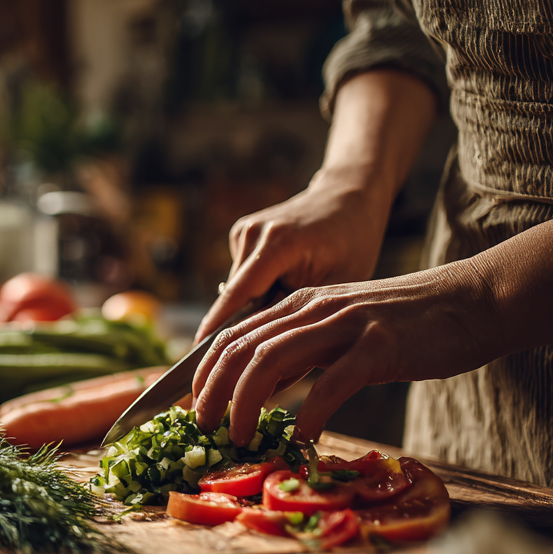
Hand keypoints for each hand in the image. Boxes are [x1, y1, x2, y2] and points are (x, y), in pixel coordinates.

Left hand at [192, 264, 495, 444]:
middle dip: (211, 392)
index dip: (201, 374)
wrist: (471, 303)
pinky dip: (310, 414)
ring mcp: (344, 325)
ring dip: (245, 404)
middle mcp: (312, 309)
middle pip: (240, 350)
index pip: (230, 337)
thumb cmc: (405, 325)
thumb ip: (299, 353)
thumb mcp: (338, 330)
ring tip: (239, 437)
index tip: (189, 409)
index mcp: (297, 304)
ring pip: (270, 362)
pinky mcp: (379, 346)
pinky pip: (331, 383)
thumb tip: (260, 389)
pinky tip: (304, 438)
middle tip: (202, 430)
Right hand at [194, 169, 391, 340]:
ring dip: (253, 306)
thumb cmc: (351, 244)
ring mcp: (244, 230)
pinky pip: (242, 276)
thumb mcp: (337, 286)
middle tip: (259, 355)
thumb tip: (264, 350)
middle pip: (235, 295)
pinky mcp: (241, 233)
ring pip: (237, 288)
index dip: (218, 327)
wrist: (347, 198)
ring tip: (286, 309)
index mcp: (279, 243)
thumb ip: (298, 315)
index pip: (239, 295)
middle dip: (242, 325)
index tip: (201, 355)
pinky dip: (256, 289)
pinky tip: (282, 284)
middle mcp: (254, 233)